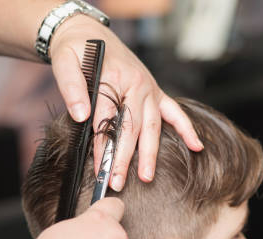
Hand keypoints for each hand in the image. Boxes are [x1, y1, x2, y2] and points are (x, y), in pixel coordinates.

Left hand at [48, 15, 203, 190]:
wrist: (89, 31)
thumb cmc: (77, 49)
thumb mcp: (65, 61)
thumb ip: (71, 87)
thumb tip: (80, 116)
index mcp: (114, 78)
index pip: (108, 118)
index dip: (102, 145)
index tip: (98, 167)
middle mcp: (136, 85)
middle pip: (132, 127)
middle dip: (125, 158)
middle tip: (117, 182)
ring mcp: (149, 90)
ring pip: (152, 126)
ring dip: (150, 153)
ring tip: (146, 177)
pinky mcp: (156, 92)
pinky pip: (175, 112)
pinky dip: (187, 129)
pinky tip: (197, 146)